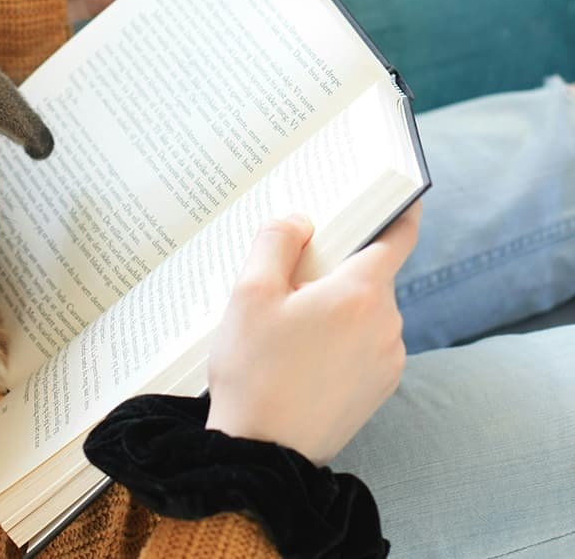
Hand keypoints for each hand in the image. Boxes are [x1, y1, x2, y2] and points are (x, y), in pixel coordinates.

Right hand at [205, 202, 421, 465]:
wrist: (262, 453)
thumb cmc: (253, 372)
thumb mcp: (248, 293)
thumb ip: (276, 241)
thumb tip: (300, 221)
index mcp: (361, 293)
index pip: (399, 235)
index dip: (396, 209)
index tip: (390, 194)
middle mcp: (387, 324)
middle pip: (371, 274)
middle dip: (336, 268)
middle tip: (288, 277)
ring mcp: (387, 360)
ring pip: (365, 312)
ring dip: (335, 307)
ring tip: (285, 327)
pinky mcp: (378, 389)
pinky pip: (364, 345)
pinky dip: (339, 339)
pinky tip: (299, 357)